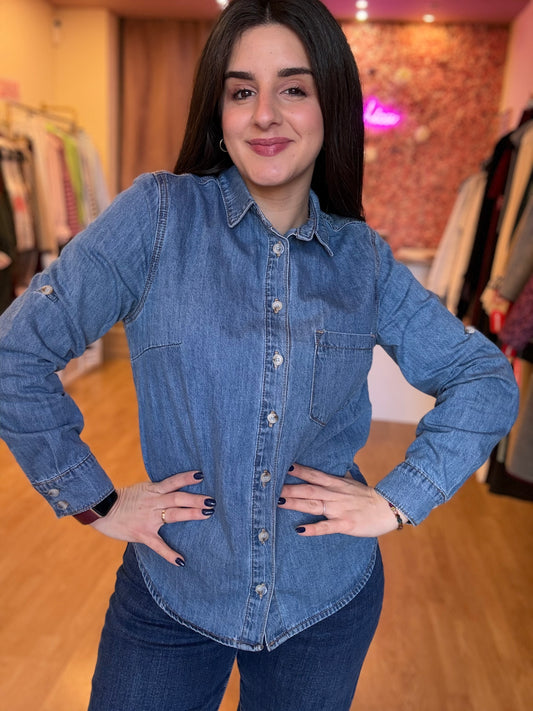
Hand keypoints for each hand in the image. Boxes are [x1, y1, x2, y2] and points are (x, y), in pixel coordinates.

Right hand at [90, 470, 214, 565]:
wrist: (102, 510)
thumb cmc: (123, 499)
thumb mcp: (142, 489)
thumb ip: (158, 489)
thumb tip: (175, 486)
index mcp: (152, 490)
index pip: (172, 482)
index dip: (186, 478)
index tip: (201, 475)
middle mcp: (153, 502)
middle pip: (177, 498)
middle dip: (195, 499)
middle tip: (212, 501)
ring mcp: (148, 518)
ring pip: (173, 515)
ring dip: (190, 514)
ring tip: (206, 514)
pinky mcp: (142, 534)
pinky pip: (158, 545)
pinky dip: (169, 553)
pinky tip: (181, 561)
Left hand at [279, 463, 406, 536]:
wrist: (389, 508)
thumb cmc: (369, 497)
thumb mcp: (352, 483)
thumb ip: (340, 478)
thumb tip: (333, 470)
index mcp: (336, 484)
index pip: (314, 474)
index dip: (299, 470)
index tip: (283, 466)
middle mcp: (335, 495)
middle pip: (308, 489)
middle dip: (289, 488)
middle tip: (270, 487)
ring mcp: (339, 509)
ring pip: (313, 505)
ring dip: (295, 503)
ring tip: (278, 503)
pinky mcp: (345, 524)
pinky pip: (326, 526)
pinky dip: (313, 528)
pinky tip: (300, 529)